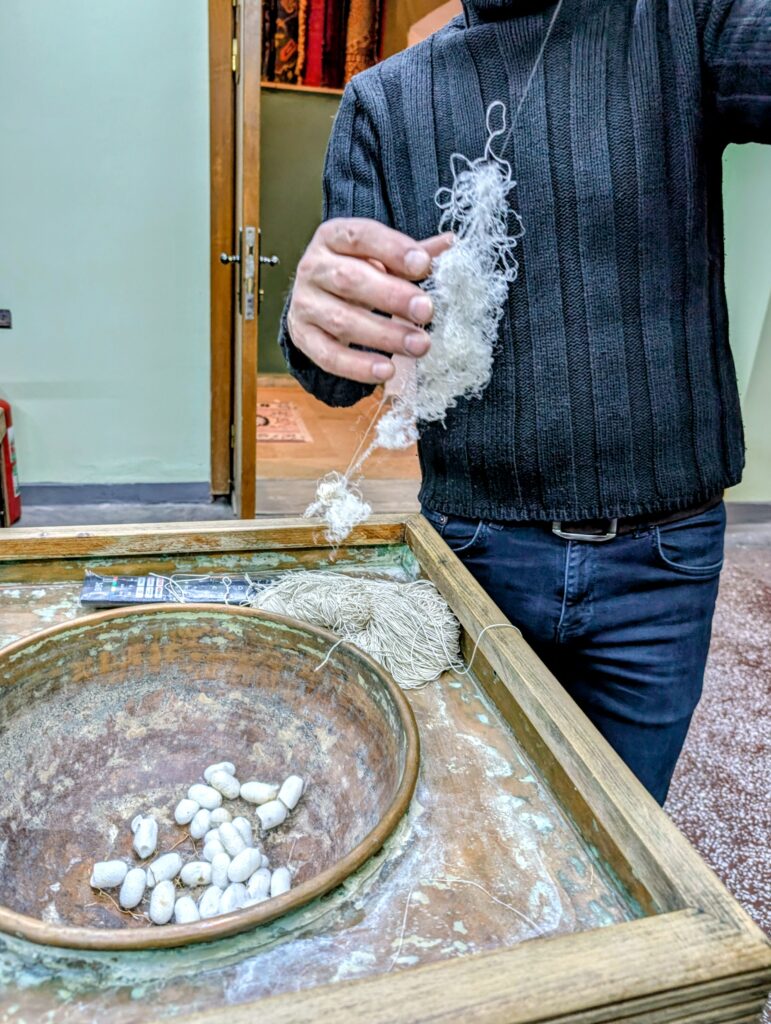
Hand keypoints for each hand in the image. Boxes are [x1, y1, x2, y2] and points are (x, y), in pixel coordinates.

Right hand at [286, 218, 452, 384]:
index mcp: (333, 237)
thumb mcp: (381, 256)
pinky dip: (358, 366)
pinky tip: (387, 370)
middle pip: (349, 280)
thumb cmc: (357, 272)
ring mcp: (304, 304)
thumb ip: (412, 253)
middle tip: (426, 311)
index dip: (393, 249)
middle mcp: (313, 267)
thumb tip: (450, 243)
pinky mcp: (303, 337)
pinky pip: (329, 356)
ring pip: (341, 320)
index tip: (424, 265)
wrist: (316, 298)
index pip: (361, 237)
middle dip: (392, 296)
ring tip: (419, 345)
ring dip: (384, 335)